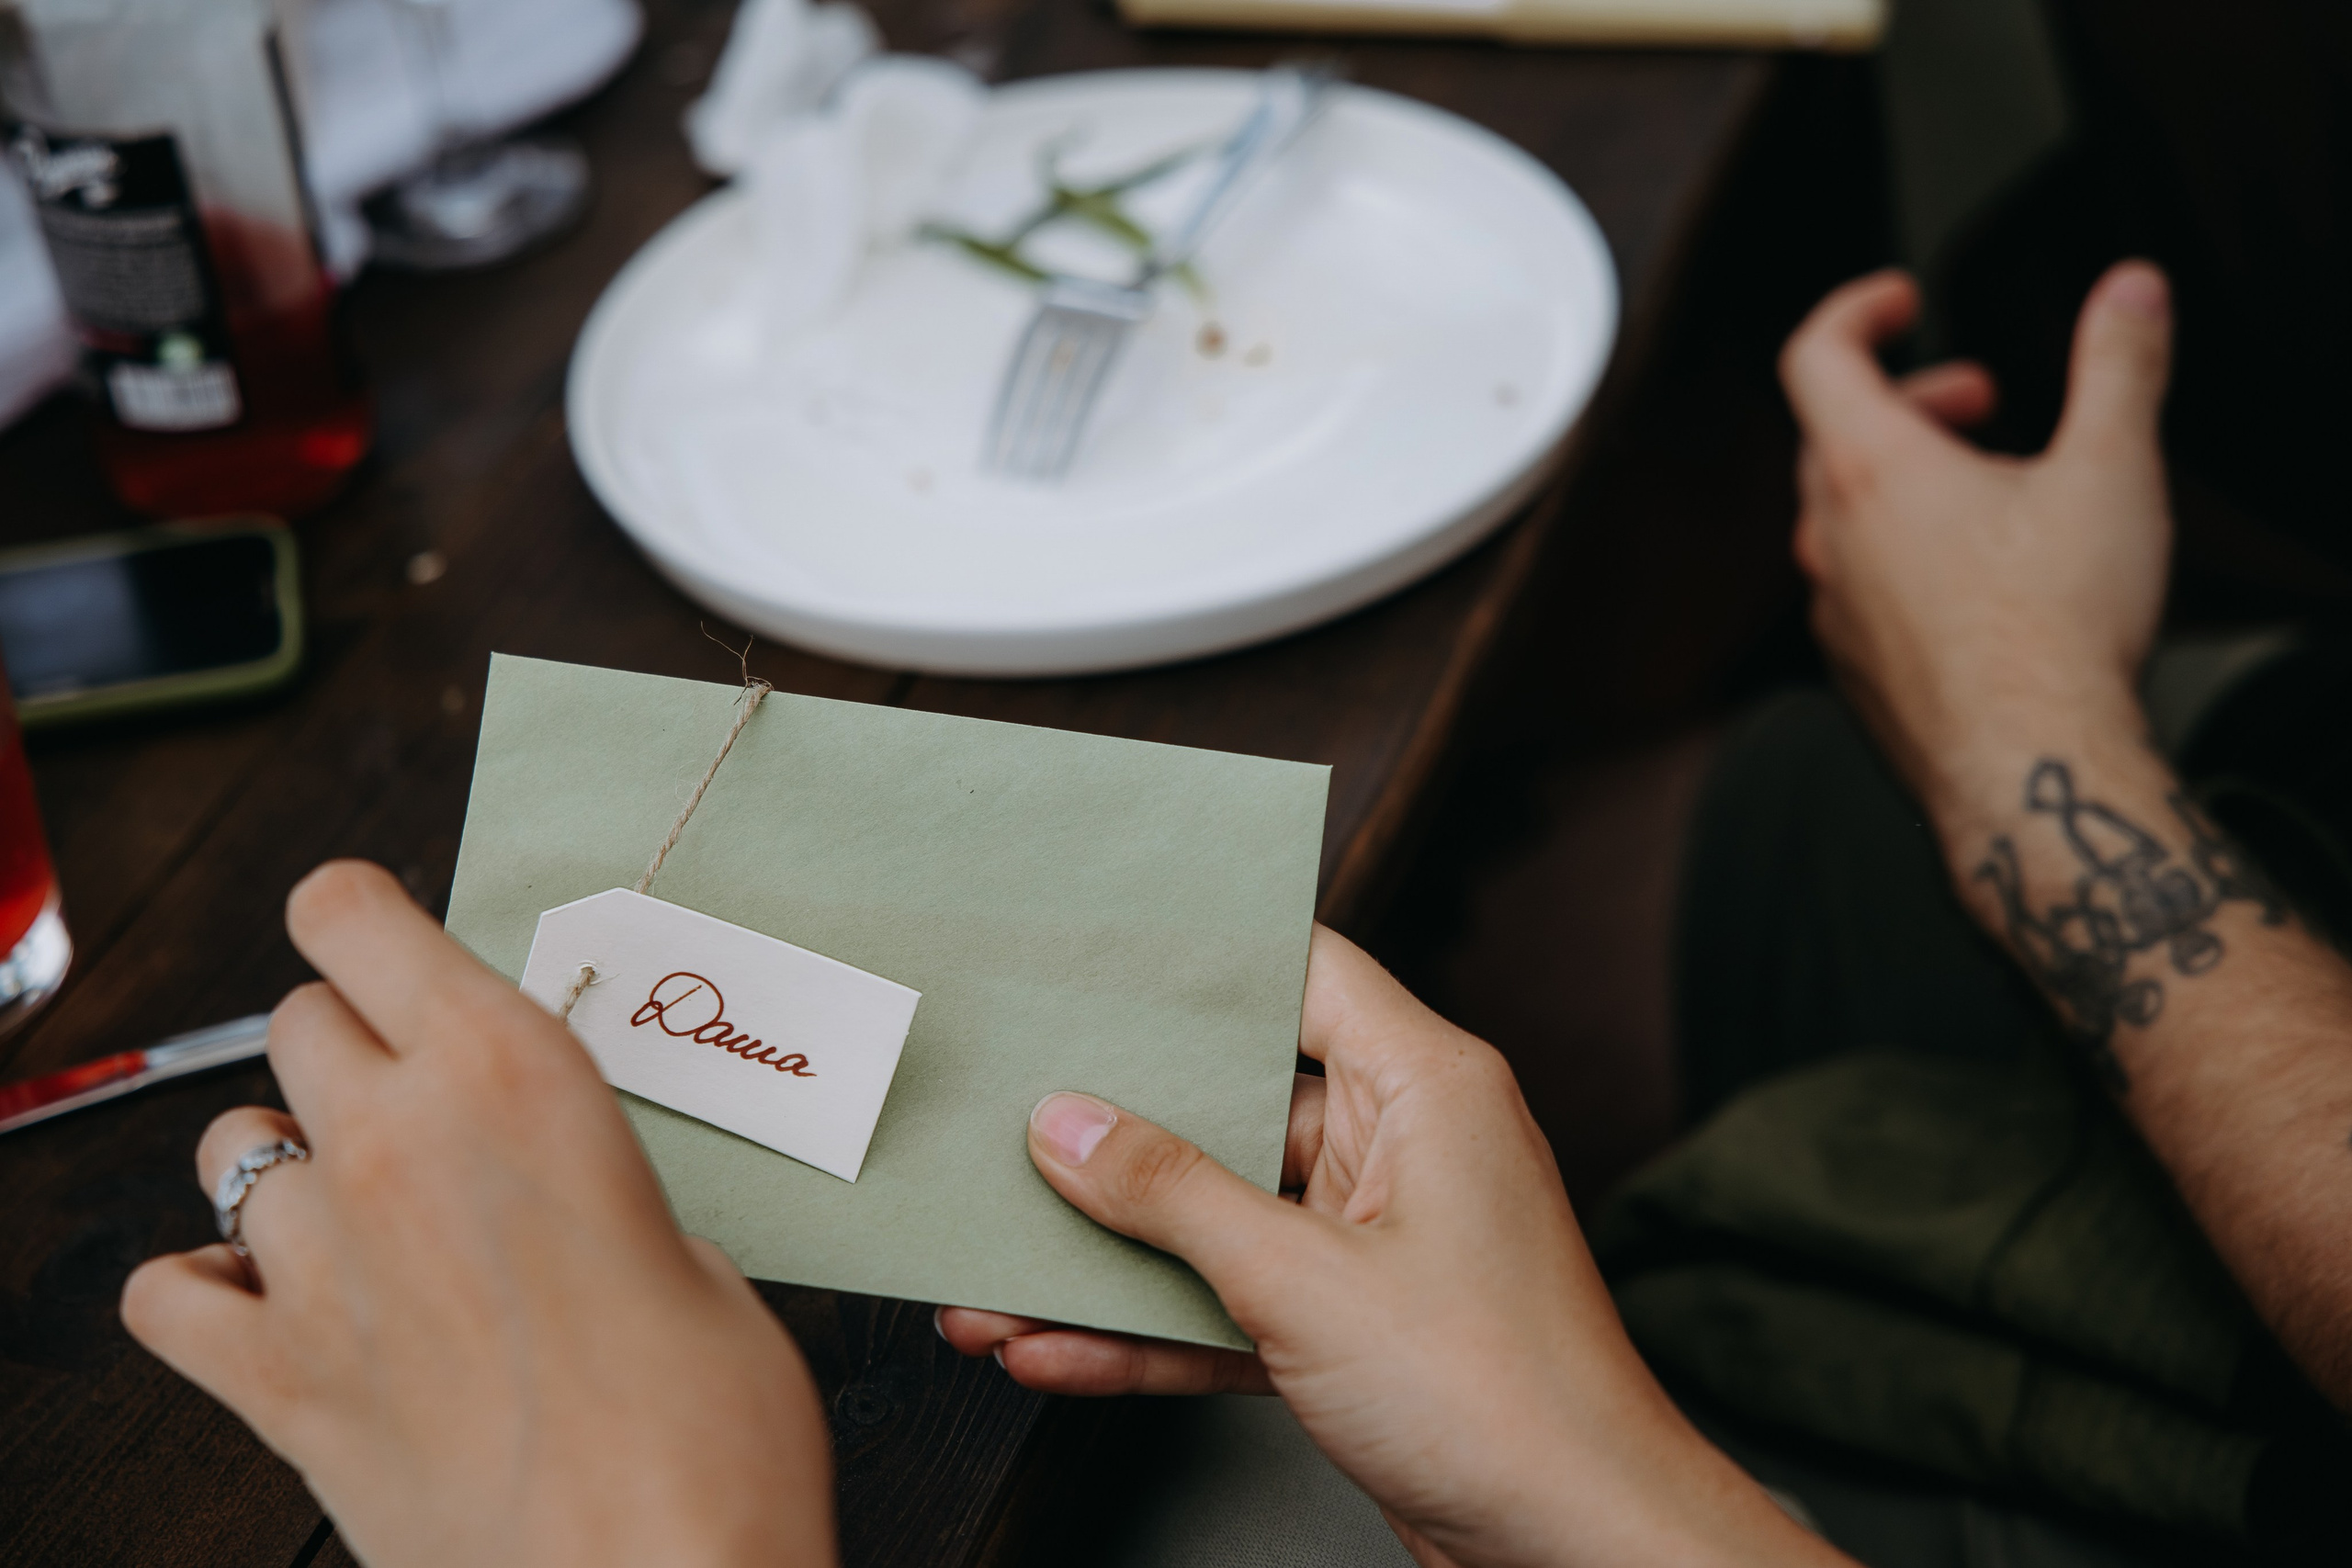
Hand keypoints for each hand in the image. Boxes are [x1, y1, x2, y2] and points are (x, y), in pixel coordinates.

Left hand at [120, 862, 834, 1567]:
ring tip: (360, 1211)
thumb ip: (597, 1187)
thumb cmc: (715, 1431)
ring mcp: (321, 1266)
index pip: (358, 919)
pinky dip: (206, 1287)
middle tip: (414, 1096)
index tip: (376, 932)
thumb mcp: (697, 1253)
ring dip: (291, 1162)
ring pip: (235, 1148)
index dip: (361, 917)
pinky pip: (166, 1293)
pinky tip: (275, 1301)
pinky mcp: (277, 1385)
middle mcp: (395, 1144)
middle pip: (298, 1022)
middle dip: (349, 1042)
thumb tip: (551, 1194)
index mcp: (514, 1076)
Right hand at [939, 928, 1847, 1567]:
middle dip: (1113, 1139)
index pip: (1303, 972)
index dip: (1202, 959)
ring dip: (1111, 1255)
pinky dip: (1151, 1330)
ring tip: (995, 1276)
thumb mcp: (1302, 1281)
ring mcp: (1376, 1240)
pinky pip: (1231, 1305)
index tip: (1099, 956)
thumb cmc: (1499, 1395)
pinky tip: (1054, 1348)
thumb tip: (1068, 1125)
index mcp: (1423, 1086)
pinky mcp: (1354, 1327)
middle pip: (1232, 1105)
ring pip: (1217, 1220)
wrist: (1577, 1546)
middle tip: (1007, 1127)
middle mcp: (1403, 1146)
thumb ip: (1173, 1195)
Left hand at [1778, 263, 2173, 821]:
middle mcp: (1831, 539)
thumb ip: (2120, 364)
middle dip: (1909, 400)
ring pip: (1845, 519)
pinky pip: (1861, 591)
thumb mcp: (2111, 469)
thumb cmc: (2057, 635)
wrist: (2031, 771)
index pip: (1815, 355)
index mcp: (1871, 471)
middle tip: (1979, 402)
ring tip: (1991, 491)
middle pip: (1835, 436)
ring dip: (1907, 483)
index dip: (1853, 310)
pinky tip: (1979, 584)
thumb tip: (2130, 293)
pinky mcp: (1855, 671)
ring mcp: (1834, 611)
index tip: (1900, 300)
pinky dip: (1903, 558)